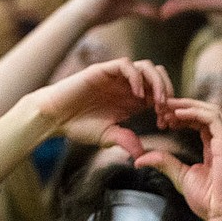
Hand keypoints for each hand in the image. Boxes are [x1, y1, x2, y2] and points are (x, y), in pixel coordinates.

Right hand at [27, 57, 172, 154]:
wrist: (53, 117)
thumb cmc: (77, 126)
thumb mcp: (108, 137)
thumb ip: (126, 141)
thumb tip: (142, 155)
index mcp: (131, 100)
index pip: (160, 93)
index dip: (168, 106)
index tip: (165, 123)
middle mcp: (125, 86)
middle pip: (158, 75)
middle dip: (168, 90)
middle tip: (165, 110)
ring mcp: (114, 77)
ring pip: (146, 67)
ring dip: (156, 82)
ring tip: (156, 101)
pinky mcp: (102, 70)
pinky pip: (126, 65)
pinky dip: (136, 77)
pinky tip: (136, 95)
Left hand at [135, 98, 221, 220]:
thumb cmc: (208, 202)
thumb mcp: (180, 176)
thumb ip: (163, 162)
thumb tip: (138, 160)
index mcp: (215, 148)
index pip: (200, 121)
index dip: (181, 115)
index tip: (162, 117)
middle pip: (205, 112)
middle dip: (182, 106)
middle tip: (160, 107)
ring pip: (210, 110)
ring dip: (186, 106)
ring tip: (166, 108)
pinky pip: (212, 118)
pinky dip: (194, 111)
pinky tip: (177, 114)